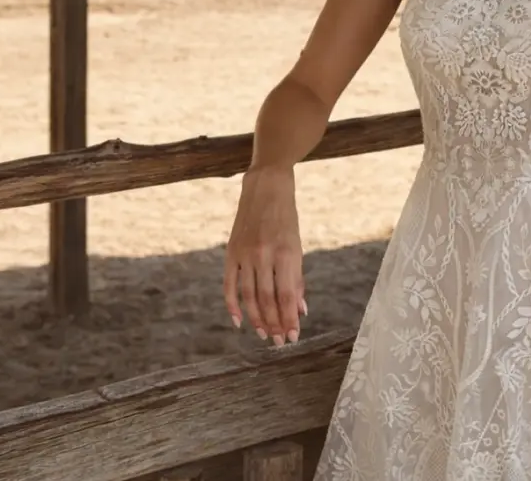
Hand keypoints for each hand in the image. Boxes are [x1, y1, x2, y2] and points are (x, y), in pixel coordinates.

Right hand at [223, 166, 306, 345]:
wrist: (266, 188)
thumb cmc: (287, 220)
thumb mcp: (298, 246)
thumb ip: (297, 279)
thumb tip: (300, 310)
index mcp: (287, 253)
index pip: (287, 295)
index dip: (289, 318)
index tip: (293, 337)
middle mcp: (265, 255)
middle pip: (267, 299)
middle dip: (274, 323)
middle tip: (278, 342)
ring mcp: (246, 253)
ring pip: (249, 295)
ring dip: (256, 318)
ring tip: (263, 335)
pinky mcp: (231, 251)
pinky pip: (230, 284)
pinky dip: (233, 305)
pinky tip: (239, 321)